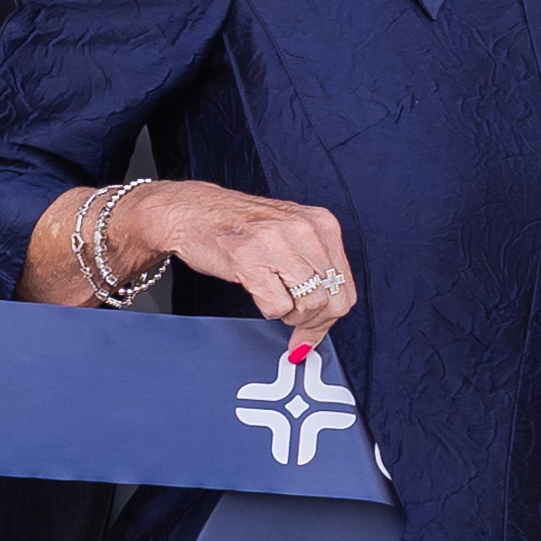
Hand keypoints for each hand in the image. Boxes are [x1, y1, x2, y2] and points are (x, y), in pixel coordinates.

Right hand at [158, 186, 360, 348]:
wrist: (193, 212)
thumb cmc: (242, 226)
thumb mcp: (292, 237)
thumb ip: (315, 271)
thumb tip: (328, 318)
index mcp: (322, 223)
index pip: (346, 286)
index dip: (332, 317)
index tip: (317, 329)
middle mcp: (304, 230)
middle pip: (333, 300)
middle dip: (315, 323)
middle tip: (297, 326)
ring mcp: (277, 243)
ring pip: (310, 304)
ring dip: (292, 317)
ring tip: (276, 301)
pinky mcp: (250, 259)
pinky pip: (277, 307)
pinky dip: (269, 310)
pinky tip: (258, 292)